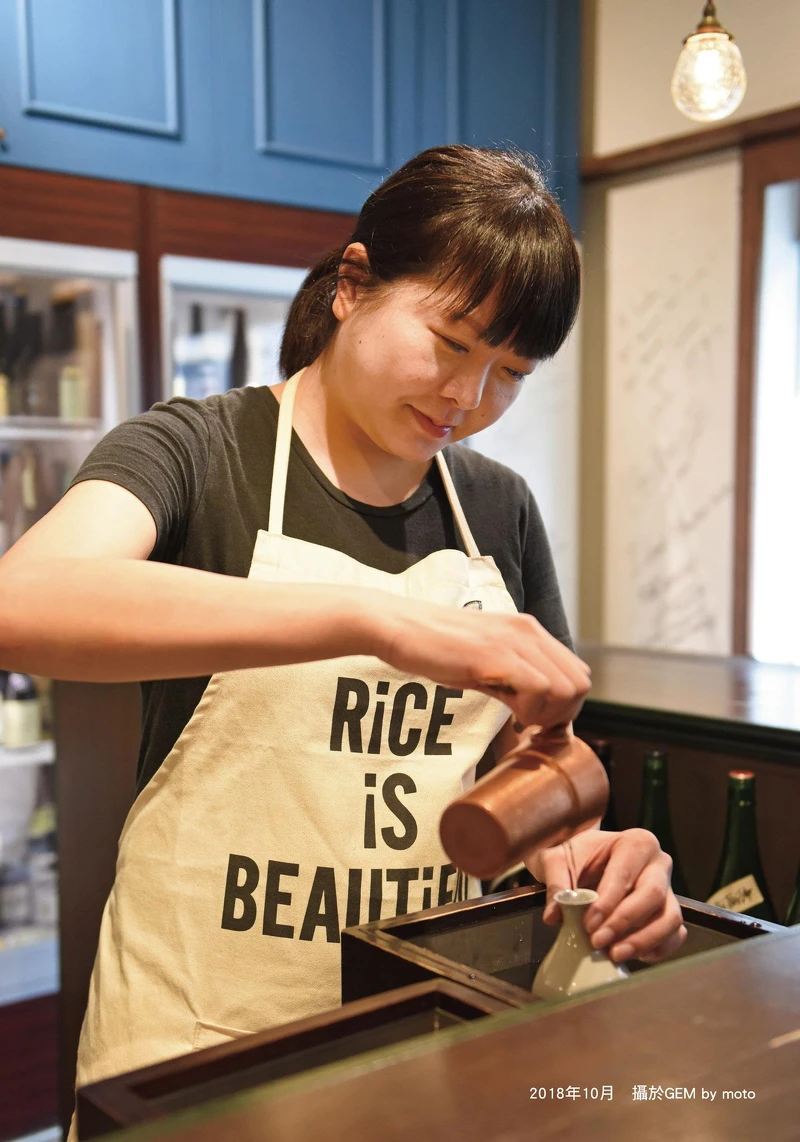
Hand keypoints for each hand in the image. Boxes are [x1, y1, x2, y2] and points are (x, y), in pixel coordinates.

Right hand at [377, 599, 590, 729]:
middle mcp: (529, 631)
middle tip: (527, 723)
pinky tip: (507, 712)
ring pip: (566, 689)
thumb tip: (537, 713)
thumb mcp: (485, 662)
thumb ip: (515, 681)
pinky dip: (529, 711)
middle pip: (580, 684)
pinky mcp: (497, 654)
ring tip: (515, 717)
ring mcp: (514, 641)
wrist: (399, 627)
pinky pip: (538, 689)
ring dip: (545, 714)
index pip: (577, 673)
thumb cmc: (435, 648)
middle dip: (560, 714)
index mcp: (529, 631)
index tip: (537, 720)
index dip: (565, 705)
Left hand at [526, 828, 686, 963]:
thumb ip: (556, 883)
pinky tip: (633, 956)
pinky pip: (676, 934)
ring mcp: (669, 889)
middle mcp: (658, 863)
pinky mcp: (670, 912)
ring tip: (615, 954)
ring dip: (643, 940)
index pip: (625, 873)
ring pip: (670, 917)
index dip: (607, 902)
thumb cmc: (578, 857)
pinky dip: (659, 949)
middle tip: (598, 941)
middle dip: (624, 922)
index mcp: (635, 843)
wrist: (589, 860)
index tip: (588, 924)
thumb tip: (554, 915)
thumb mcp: (558, 860)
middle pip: (652, 894)